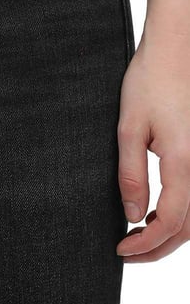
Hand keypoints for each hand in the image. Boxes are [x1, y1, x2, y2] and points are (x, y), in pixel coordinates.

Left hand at [116, 38, 189, 262]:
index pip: (171, 222)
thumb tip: (131, 215)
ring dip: (173, 232)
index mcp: (184, 162)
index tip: (121, 250)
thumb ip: (131, 175)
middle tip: (128, 252)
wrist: (177, 50)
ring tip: (139, 235)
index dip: (146, 244)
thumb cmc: (150, 82)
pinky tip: (158, 211)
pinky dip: (183, 213)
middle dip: (159, 247)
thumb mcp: (128, 128)